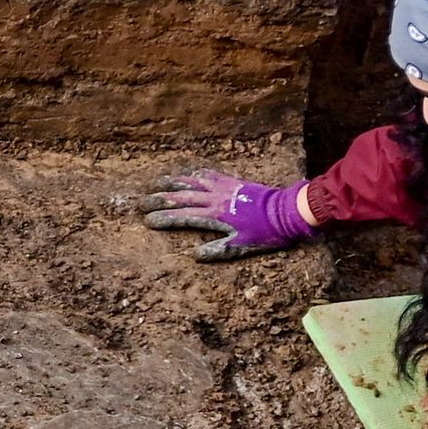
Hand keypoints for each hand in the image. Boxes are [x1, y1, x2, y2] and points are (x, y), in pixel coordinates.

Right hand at [138, 170, 312, 260]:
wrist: (286, 211)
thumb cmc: (266, 233)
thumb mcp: (242, 247)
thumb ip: (217, 250)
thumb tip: (194, 255)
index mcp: (215, 215)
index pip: (183, 216)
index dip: (164, 219)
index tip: (147, 220)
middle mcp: (215, 198)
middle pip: (181, 196)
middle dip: (159, 199)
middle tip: (141, 201)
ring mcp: (223, 188)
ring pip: (192, 182)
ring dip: (172, 182)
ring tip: (155, 183)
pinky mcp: (233, 182)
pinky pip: (210, 174)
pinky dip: (197, 173)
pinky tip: (190, 173)